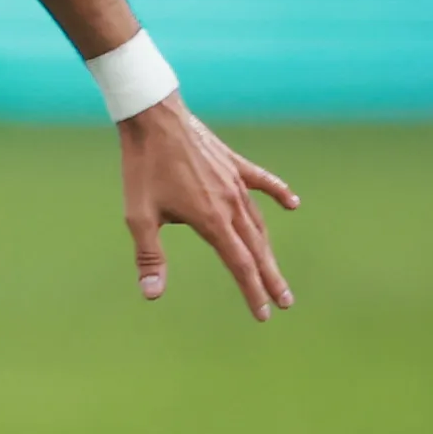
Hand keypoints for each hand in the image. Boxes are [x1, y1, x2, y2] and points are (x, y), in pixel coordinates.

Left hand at [118, 97, 298, 317]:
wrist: (154, 119)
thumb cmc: (143, 168)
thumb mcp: (139, 216)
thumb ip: (149, 256)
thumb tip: (151, 294)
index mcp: (211, 220)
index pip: (239, 265)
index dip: (252, 292)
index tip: (264, 314)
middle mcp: (231, 203)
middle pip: (257, 248)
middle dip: (270, 278)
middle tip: (286, 302)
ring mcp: (235, 182)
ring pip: (259, 222)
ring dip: (269, 248)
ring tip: (277, 270)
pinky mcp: (234, 164)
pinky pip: (262, 182)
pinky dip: (278, 193)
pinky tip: (293, 204)